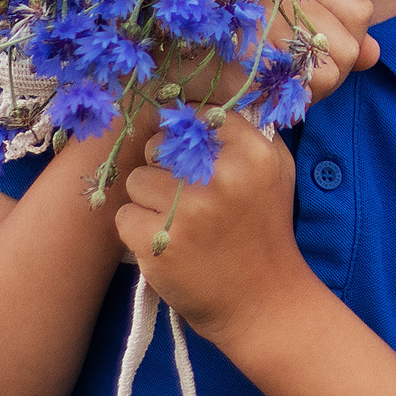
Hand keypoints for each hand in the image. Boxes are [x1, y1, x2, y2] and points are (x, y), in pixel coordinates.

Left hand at [112, 0, 377, 341]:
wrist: (267, 306)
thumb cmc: (264, 232)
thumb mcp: (273, 170)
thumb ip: (241, 129)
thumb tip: (190, 89)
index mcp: (253, 151)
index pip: (194, 114)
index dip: (185, 134)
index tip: (191, 155)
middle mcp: (223, 175)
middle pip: (158, 145)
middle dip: (163, 169)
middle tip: (191, 200)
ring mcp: (189, 211)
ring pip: (135, 180)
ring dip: (147, 202)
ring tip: (180, 226)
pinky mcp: (159, 244)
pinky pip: (123, 217)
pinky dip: (138, 234)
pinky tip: (169, 248)